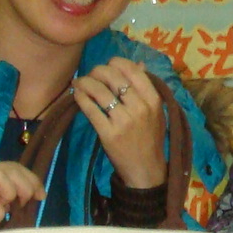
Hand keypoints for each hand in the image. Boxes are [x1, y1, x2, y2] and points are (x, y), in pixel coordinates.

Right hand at [0, 162, 45, 232]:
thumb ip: (5, 193)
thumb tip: (32, 193)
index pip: (12, 166)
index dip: (31, 178)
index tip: (41, 195)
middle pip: (9, 170)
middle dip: (26, 186)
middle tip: (26, 203)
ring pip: (0, 178)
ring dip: (11, 194)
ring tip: (8, 209)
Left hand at [74, 57, 165, 188]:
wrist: (146, 169)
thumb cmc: (150, 139)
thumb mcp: (156, 112)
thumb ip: (146, 89)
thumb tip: (139, 64)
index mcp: (153, 100)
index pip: (132, 70)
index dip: (116, 63)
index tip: (108, 66)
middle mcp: (140, 107)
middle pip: (113, 76)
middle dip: (97, 71)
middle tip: (91, 75)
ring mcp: (124, 121)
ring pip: (99, 90)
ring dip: (85, 82)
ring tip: (79, 83)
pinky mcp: (108, 133)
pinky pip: (91, 109)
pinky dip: (81, 98)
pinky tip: (77, 95)